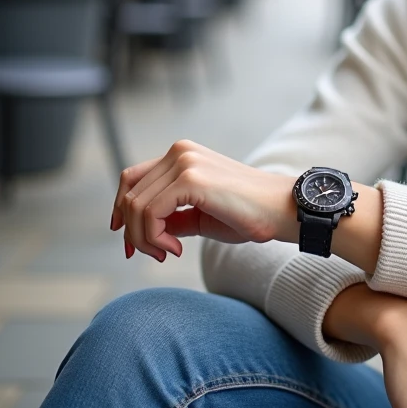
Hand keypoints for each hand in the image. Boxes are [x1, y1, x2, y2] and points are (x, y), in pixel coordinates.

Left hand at [110, 140, 292, 261]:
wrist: (283, 211)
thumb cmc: (249, 215)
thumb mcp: (200, 216)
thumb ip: (172, 217)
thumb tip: (142, 232)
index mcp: (182, 155)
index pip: (132, 179)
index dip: (122, 211)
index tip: (130, 242)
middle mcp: (179, 152)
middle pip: (129, 194)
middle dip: (132, 232)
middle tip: (153, 255)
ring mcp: (184, 162)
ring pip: (136, 206)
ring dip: (145, 239)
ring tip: (169, 253)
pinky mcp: (191, 179)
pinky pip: (151, 214)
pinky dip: (154, 238)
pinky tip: (176, 250)